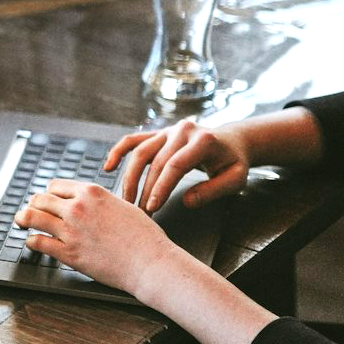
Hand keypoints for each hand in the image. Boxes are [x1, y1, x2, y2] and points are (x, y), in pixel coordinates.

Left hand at [16, 179, 186, 295]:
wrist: (151, 263)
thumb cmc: (145, 237)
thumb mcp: (124, 206)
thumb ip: (101, 202)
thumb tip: (90, 201)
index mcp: (91, 192)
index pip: (55, 186)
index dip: (49, 194)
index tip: (47, 200)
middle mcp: (77, 207)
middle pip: (39, 199)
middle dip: (34, 205)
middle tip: (31, 211)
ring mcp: (70, 230)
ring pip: (31, 216)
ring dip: (23, 219)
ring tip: (21, 222)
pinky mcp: (68, 252)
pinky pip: (37, 241)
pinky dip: (31, 241)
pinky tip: (32, 243)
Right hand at [107, 118, 250, 212]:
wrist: (232, 141)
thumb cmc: (234, 162)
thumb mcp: (235, 179)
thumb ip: (213, 190)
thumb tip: (187, 201)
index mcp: (203, 140)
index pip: (175, 165)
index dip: (162, 187)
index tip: (153, 207)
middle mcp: (182, 130)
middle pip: (156, 161)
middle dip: (145, 189)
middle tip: (140, 212)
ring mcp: (167, 130)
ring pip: (140, 152)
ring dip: (130, 177)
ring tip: (127, 200)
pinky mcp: (158, 133)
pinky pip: (133, 140)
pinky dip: (118, 152)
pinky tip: (108, 167)